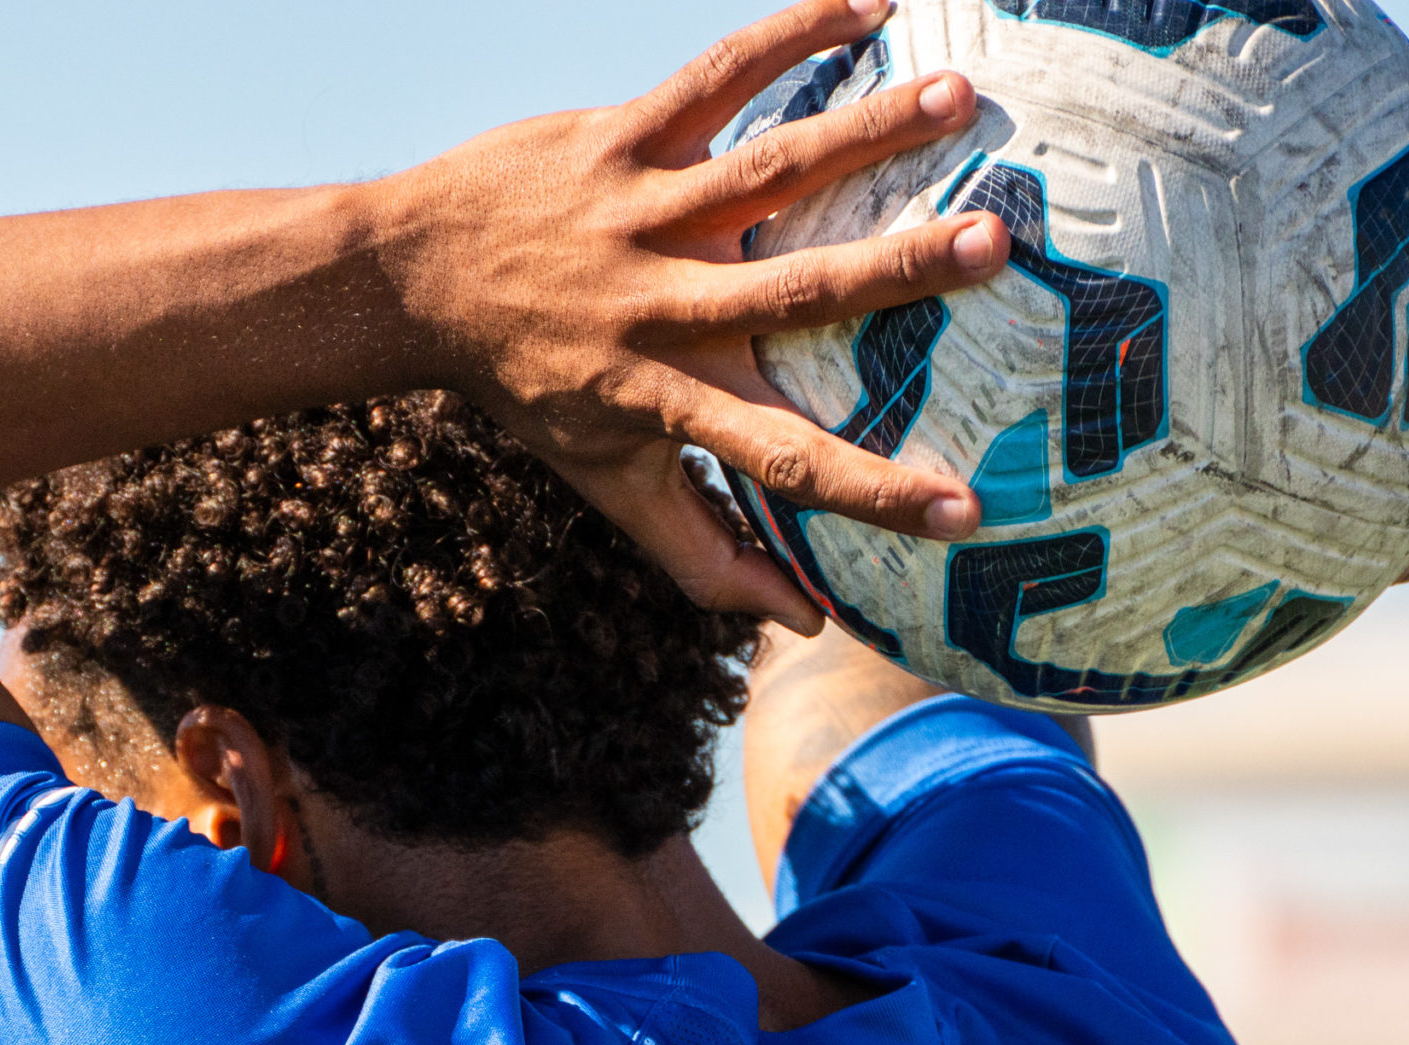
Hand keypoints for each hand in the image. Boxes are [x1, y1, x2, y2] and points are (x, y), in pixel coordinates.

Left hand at [375, 0, 1008, 632]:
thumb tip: (802, 621)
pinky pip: (715, 77)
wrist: (414, 278)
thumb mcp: (606, 478)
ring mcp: (642, 213)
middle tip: (994, 247)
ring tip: (959, 97)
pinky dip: (790, 33)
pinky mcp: (620, 136)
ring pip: (767, 168)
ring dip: (866, 128)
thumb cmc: (529, 385)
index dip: (873, 493)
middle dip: (895, 270)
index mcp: (667, 397)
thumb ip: (701, 553)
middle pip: (794, 293)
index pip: (782, 461)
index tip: (969, 512)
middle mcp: (661, 306)